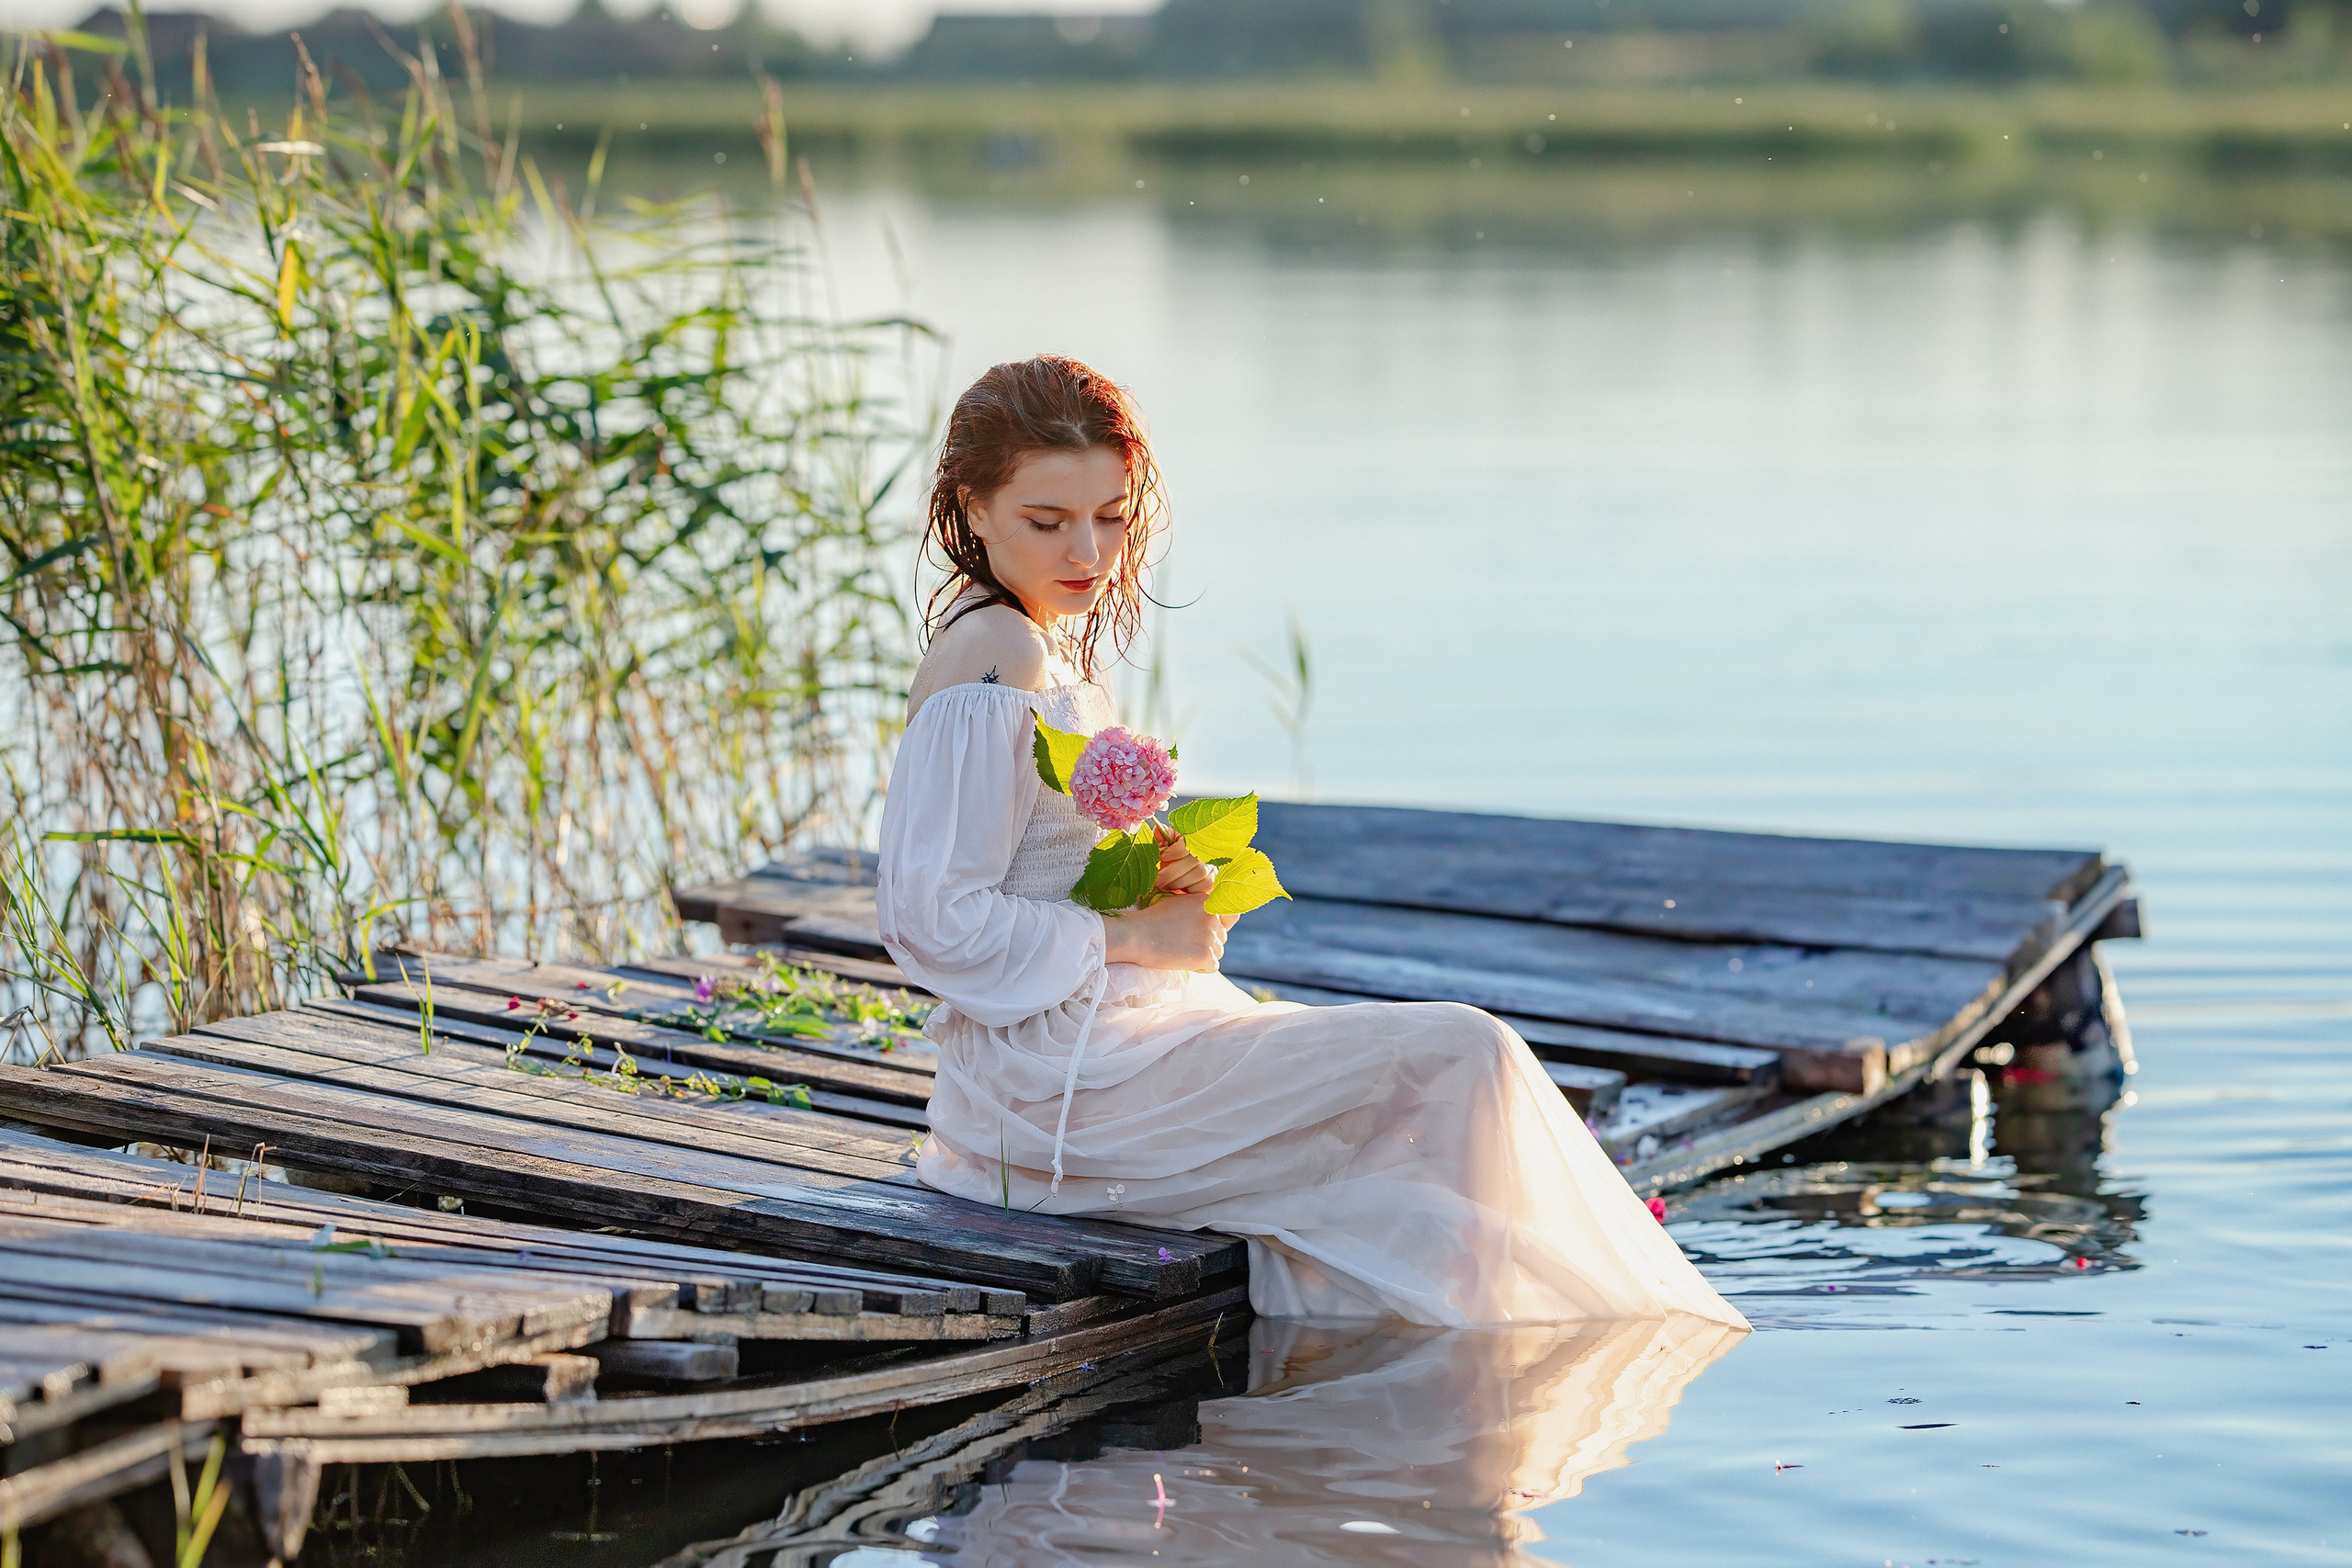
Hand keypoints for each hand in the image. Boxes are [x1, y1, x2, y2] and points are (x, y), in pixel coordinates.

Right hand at [1103, 891, 1236, 972]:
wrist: (1135, 936)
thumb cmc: (1151, 921)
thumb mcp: (1179, 904)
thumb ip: (1199, 910)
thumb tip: (1217, 923)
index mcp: (1206, 901)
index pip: (1228, 917)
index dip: (1216, 927)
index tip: (1201, 933)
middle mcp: (1212, 917)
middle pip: (1222, 937)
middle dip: (1206, 943)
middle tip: (1182, 943)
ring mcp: (1210, 936)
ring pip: (1218, 953)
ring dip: (1202, 956)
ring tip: (1180, 951)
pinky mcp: (1205, 955)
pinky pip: (1212, 967)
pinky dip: (1199, 968)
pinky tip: (1181, 960)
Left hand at [1151, 820, 1212, 895]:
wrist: (1174, 873)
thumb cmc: (1169, 856)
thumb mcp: (1163, 845)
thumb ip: (1161, 839)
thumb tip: (1158, 830)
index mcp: (1192, 838)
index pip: (1190, 842)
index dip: (1176, 850)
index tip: (1163, 857)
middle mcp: (1205, 850)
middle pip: (1194, 860)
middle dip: (1172, 872)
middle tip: (1158, 880)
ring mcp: (1211, 865)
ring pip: (1199, 873)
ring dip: (1179, 882)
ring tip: (1164, 886)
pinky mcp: (1212, 880)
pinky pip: (1205, 885)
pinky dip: (1190, 889)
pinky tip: (1179, 890)